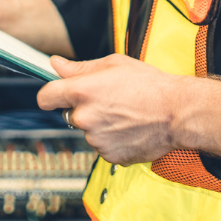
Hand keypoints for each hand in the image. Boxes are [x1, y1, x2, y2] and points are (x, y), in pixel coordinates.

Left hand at [37, 54, 186, 164]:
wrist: (175, 112)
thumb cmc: (148, 84)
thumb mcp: (113, 64)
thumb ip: (80, 67)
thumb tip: (56, 64)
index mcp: (83, 91)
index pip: (46, 97)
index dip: (49, 94)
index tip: (54, 94)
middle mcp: (85, 117)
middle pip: (69, 113)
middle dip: (82, 107)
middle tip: (107, 99)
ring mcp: (96, 140)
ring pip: (87, 130)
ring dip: (98, 123)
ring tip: (123, 113)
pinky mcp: (108, 156)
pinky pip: (102, 145)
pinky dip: (111, 138)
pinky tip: (128, 127)